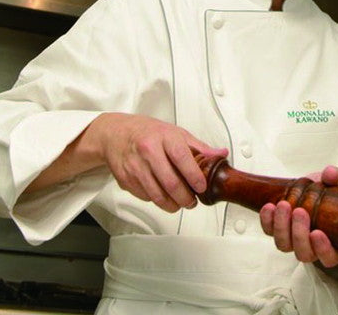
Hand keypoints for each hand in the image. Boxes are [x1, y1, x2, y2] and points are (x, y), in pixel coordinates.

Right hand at [90, 112, 227, 211]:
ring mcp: (135, 166)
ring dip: (172, 205)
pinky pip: (146, 197)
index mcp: (164, 137)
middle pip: (170, 182)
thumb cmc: (148, 132)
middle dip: (185, 197)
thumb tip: (221, 154)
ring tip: (180, 203)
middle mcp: (148, 151)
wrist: (116, 134)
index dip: (194, 175)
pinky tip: (164, 196)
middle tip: (192, 201)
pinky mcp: (125, 180)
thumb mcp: (176, 133)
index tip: (202, 187)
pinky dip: (158, 201)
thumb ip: (199, 147)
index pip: (181, 157)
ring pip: (157, 195)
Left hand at [259, 165, 337, 267]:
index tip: (317, 233)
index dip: (323, 250)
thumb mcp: (333, 186)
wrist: (309, 190)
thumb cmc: (326, 195)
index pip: (328, 257)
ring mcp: (292, 241)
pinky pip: (269, 232)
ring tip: (283, 205)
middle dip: (299, 234)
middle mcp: (311, 247)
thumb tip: (331, 173)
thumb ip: (333, 179)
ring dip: (282, 226)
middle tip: (300, 212)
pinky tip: (269, 207)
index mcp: (331, 243)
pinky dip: (267, 221)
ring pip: (284, 244)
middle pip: (303, 252)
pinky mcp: (277, 231)